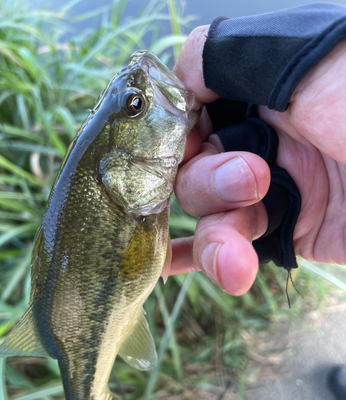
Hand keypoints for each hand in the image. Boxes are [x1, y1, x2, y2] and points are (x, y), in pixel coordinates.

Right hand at [171, 26, 345, 294]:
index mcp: (264, 89)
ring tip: (235, 260)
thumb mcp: (303, 59)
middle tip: (254, 182)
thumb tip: (178, 74)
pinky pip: (236, 246)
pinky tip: (173, 267)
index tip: (177, 152)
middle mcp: (266, 137)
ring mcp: (277, 188)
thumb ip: (226, 57)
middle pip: (195, 169)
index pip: (192, 114)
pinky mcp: (292, 231)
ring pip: (212, 215)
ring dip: (217, 239)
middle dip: (211, 183)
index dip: (176, 138)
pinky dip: (207, 257)